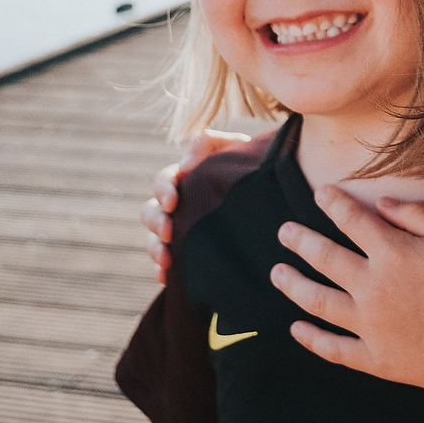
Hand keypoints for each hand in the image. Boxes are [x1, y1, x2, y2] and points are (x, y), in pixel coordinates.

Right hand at [141, 128, 253, 282]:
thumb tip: (184, 166)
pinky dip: (161, 270)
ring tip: (167, 259)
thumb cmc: (250, 165)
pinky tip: (167, 278)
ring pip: (153, 239)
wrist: (273, 190)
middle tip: (168, 232)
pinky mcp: (187, 250)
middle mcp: (178, 205)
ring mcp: (180, 228)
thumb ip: (208, 144)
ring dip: (155, 248)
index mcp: (185, 178)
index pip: (163, 181)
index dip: (163, 190)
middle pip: (150, 212)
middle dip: (155, 222)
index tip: (173, 202)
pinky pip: (166, 263)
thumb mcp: (234, 146)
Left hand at [274, 187, 423, 422]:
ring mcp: (370, 327)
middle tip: (283, 232)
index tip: (319, 192)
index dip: (333, 204)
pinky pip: (334, 349)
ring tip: (277, 273)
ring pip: (318, 303)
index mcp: (394, 254)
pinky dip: (311, 340)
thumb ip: (418, 216)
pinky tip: (297, 329)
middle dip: (301, 241)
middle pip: (325, 259)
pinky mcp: (376, 360)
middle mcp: (373, 288)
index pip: (353, 221)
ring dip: (293, 285)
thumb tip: (381, 203)